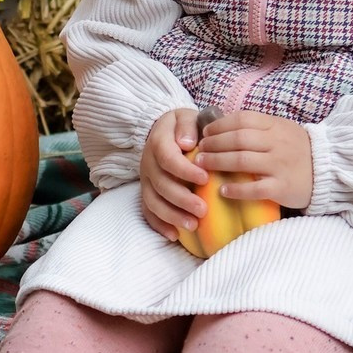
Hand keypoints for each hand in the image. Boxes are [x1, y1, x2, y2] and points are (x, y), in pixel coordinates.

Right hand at [139, 107, 207, 240]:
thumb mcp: (186, 116)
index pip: (168, 158)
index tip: (206, 178)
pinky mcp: (147, 192)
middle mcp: (149, 163)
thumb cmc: (183, 127)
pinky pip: (148, 211)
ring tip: (193, 226)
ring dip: (171, 215)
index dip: (185, 171)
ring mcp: (146, 180)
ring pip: (153, 201)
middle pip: (161, 185)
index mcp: (158, 143)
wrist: (164, 131)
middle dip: (182, 199)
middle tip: (203, 210)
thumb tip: (188, 143)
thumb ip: (188, 125)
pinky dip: (159, 225)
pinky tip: (174, 235)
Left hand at [192, 109, 312, 210]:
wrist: (329, 169)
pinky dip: (237, 189)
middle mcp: (276, 143)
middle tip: (199, 150)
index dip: (220, 125)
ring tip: (202, 166)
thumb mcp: (282, 130)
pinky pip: (256, 188)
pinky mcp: (283, 187)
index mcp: (275, 126)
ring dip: (218, 162)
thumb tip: (224, 125)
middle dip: (214, 144)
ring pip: (243, 161)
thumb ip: (258, 127)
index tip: (205, 133)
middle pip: (238, 139)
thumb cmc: (298, 149)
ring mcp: (280, 165)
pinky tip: (223, 190)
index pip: (242, 119)